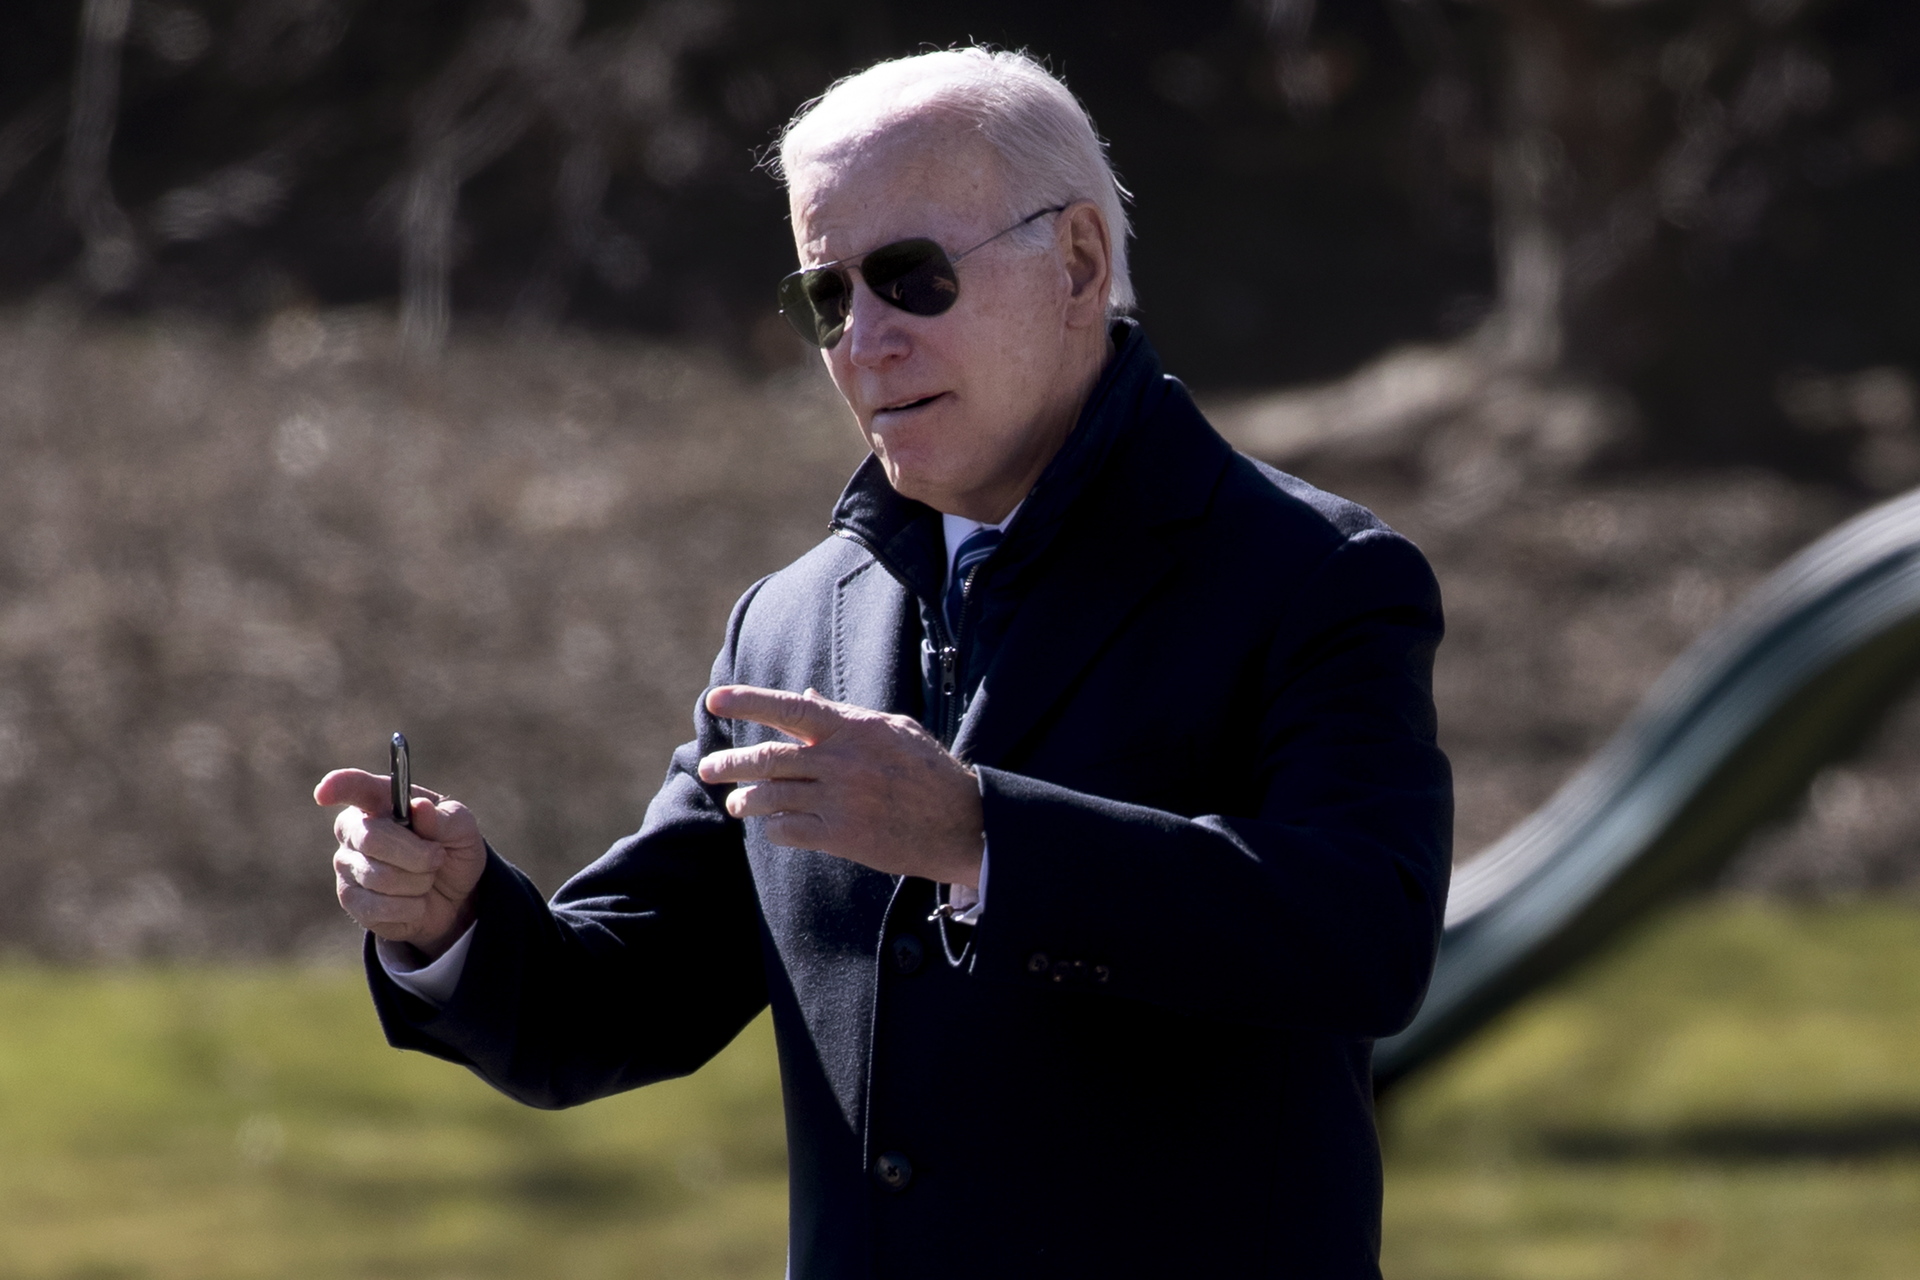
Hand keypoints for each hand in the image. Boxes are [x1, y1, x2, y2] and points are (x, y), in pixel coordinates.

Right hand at [314, 769, 485, 958]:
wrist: (455, 894)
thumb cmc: (451, 848)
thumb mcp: (462, 828)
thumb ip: (445, 818)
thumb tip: (419, 807)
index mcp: (379, 801)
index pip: (354, 787)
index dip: (338, 786)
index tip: (324, 793)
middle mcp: (354, 830)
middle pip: (373, 839)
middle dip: (418, 854)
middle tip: (437, 858)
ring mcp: (347, 865)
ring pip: (382, 878)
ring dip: (419, 882)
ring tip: (425, 878)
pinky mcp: (351, 900)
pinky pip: (380, 907)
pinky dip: (411, 907)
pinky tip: (414, 901)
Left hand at [697, 685, 984, 885]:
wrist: (962, 823)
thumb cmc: (928, 772)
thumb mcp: (893, 730)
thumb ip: (844, 713)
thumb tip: (804, 694)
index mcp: (853, 728)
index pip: (790, 707)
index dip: (748, 700)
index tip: (714, 699)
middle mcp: (841, 761)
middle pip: (768, 759)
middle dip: (729, 763)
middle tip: (708, 767)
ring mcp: (840, 801)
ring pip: (771, 797)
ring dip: (745, 800)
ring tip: (737, 803)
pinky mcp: (842, 837)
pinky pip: (788, 831)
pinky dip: (773, 828)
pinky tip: (773, 827)